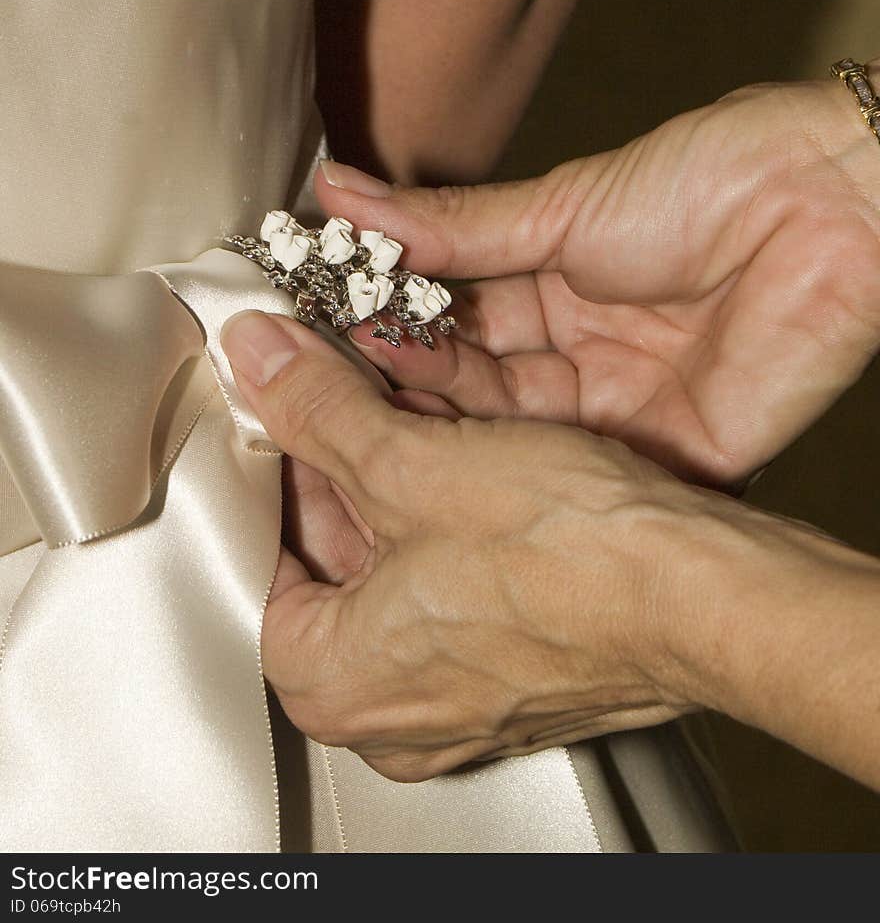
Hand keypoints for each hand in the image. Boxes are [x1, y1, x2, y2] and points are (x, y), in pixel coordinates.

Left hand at [219, 310, 879, 785]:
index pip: (255, 558)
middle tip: (347, 403)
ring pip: (392, 576)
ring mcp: (454, 702)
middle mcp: (386, 715)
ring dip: (394, 493)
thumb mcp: (413, 463)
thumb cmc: (576, 563)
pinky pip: (449, 594)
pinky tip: (469, 474)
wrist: (705, 598)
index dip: (271, 467)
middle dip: (335, 473)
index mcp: (330, 683)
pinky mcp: (510, 677)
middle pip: (323, 568)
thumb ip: (317, 409)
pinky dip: (445, 531)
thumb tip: (262, 362)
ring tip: (413, 427)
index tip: (285, 414)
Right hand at [316, 72, 879, 486]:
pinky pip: (581, 471)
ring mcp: (618, 411)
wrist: (824, 205)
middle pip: (479, 387)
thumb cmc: (703, 184)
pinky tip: (462, 467)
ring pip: (517, 434)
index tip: (334, 331)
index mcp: (555, 291)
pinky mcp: (663, 455)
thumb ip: (449, 228)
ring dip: (453, 425)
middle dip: (413, 383)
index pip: (456, 325)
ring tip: (381, 415)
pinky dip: (523, 469)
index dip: (398, 330)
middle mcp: (581, 358)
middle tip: (343, 381)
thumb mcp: (558, 206)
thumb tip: (344, 194)